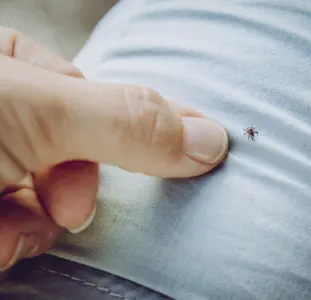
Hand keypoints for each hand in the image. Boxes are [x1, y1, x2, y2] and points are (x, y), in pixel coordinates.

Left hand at [0, 26, 228, 270]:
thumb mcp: (40, 108)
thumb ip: (125, 121)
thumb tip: (211, 141)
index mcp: (17, 69)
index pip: (95, 98)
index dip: (128, 132)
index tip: (179, 158)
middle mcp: (7, 114)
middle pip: (74, 157)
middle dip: (72, 192)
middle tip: (67, 209)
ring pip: (45, 204)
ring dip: (33, 227)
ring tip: (5, 230)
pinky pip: (14, 232)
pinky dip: (7, 245)